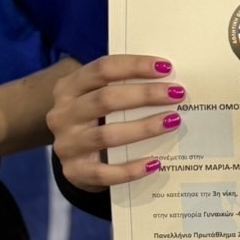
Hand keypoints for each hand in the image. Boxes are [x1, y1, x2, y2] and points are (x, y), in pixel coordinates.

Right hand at [48, 55, 185, 190]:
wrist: (73, 158)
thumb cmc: (96, 119)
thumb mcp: (99, 97)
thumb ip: (125, 87)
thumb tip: (169, 83)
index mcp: (69, 87)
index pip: (102, 69)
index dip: (134, 66)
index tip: (165, 67)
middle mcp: (63, 115)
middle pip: (105, 100)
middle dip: (145, 95)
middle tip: (176, 93)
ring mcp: (67, 145)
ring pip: (107, 135)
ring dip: (144, 128)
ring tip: (173, 121)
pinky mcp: (74, 172)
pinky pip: (105, 172)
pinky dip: (131, 169)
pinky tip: (155, 163)